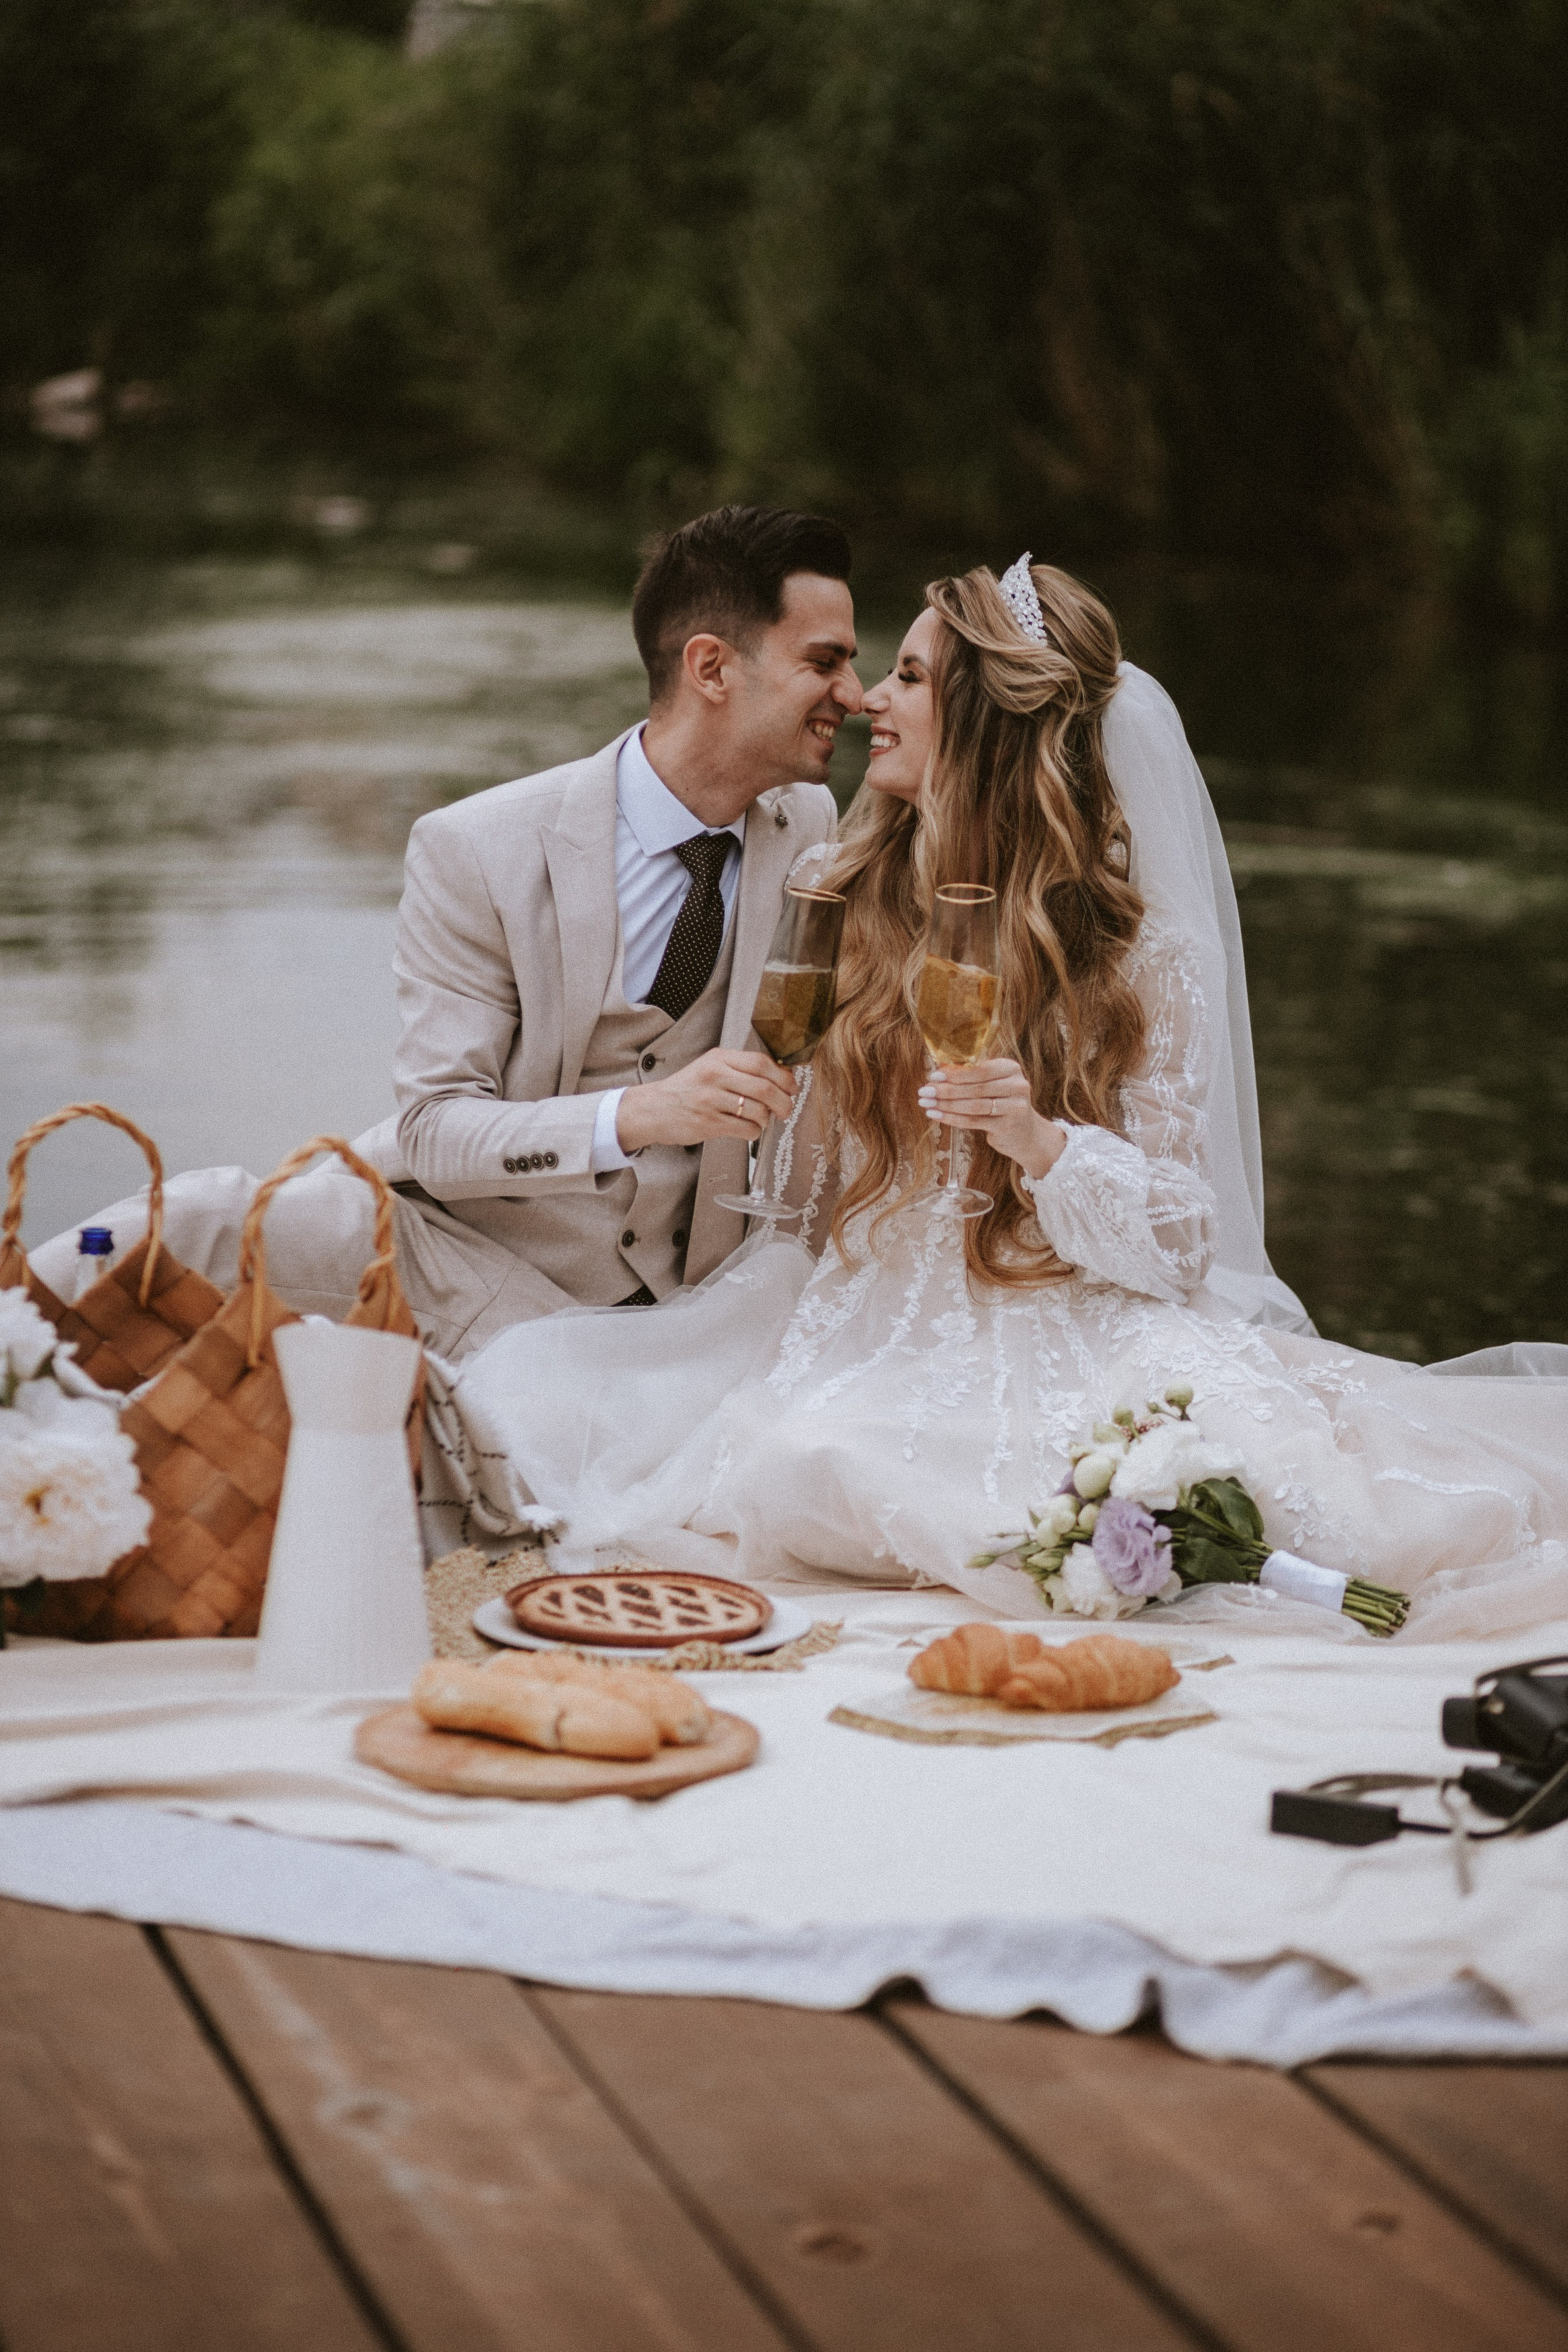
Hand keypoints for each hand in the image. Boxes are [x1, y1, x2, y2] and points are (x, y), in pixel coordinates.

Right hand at [616, 1048, 797, 1152]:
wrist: (654, 1109)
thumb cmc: (687, 1089)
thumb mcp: (710, 1067)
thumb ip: (741, 1069)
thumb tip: (782, 1077)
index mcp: (718, 1059)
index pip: (761, 1063)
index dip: (783, 1076)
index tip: (792, 1086)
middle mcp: (715, 1076)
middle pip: (764, 1088)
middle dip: (783, 1102)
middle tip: (786, 1109)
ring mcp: (711, 1100)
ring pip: (758, 1111)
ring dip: (767, 1119)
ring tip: (761, 1119)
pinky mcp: (708, 1123)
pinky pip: (746, 1129)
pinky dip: (754, 1132)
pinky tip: (747, 1129)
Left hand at [918, 1057, 1066, 1178]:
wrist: (1025, 1132)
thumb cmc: (1000, 1102)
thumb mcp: (991, 1084)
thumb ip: (970, 1076)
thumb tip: (937, 1074)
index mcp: (1011, 1068)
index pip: (980, 1069)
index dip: (955, 1073)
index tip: (933, 1076)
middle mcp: (1017, 1085)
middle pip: (975, 1088)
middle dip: (946, 1090)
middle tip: (924, 1091)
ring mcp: (1015, 1107)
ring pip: (973, 1106)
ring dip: (946, 1105)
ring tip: (926, 1104)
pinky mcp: (1007, 1126)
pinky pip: (974, 1121)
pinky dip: (952, 1118)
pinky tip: (936, 1115)